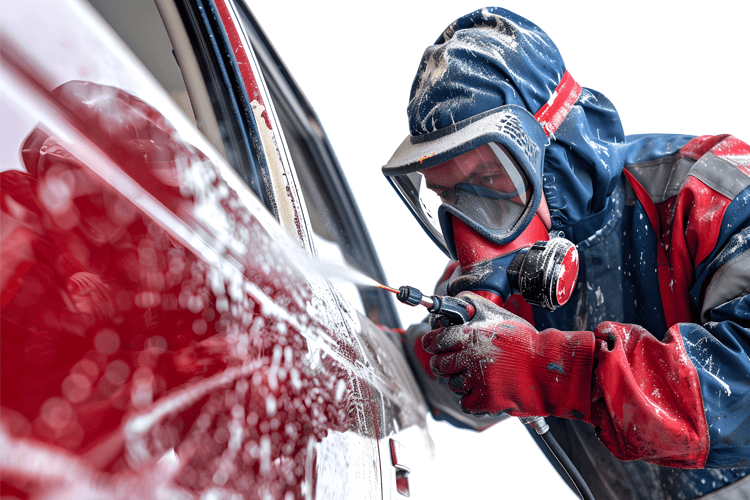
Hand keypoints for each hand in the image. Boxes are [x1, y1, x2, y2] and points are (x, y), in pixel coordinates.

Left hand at [422, 292, 594, 419]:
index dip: (431, 343)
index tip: (431, 345)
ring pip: (452, 384)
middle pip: (439, 365)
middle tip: (450, 363)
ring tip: (475, 376)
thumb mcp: (500, 317)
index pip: (437, 339)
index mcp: (473, 336)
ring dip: (460, 381)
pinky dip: (471, 399)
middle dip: (443, 364)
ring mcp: (478, 380)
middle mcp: (472, 357)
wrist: (547, 369)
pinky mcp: (486, 400)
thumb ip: (477, 308)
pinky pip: (466, 403)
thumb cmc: (527, 343)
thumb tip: (458, 301)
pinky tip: (482, 390)